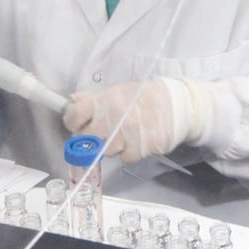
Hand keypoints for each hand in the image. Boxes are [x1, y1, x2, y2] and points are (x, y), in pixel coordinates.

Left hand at [63, 79, 211, 163]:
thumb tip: (72, 102)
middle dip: (92, 137)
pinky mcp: (142, 148)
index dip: (73, 121)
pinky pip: (125, 157)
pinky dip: (129, 152)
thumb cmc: (145, 96)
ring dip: (112, 145)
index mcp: (105, 101)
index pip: (74, 116)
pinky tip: (136, 140)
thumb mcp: (118, 91)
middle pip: (87, 139)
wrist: (177, 104)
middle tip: (101, 131)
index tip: (77, 123)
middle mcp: (114, 118)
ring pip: (106, 151)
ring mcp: (128, 134)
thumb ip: (93, 98)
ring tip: (124, 133)